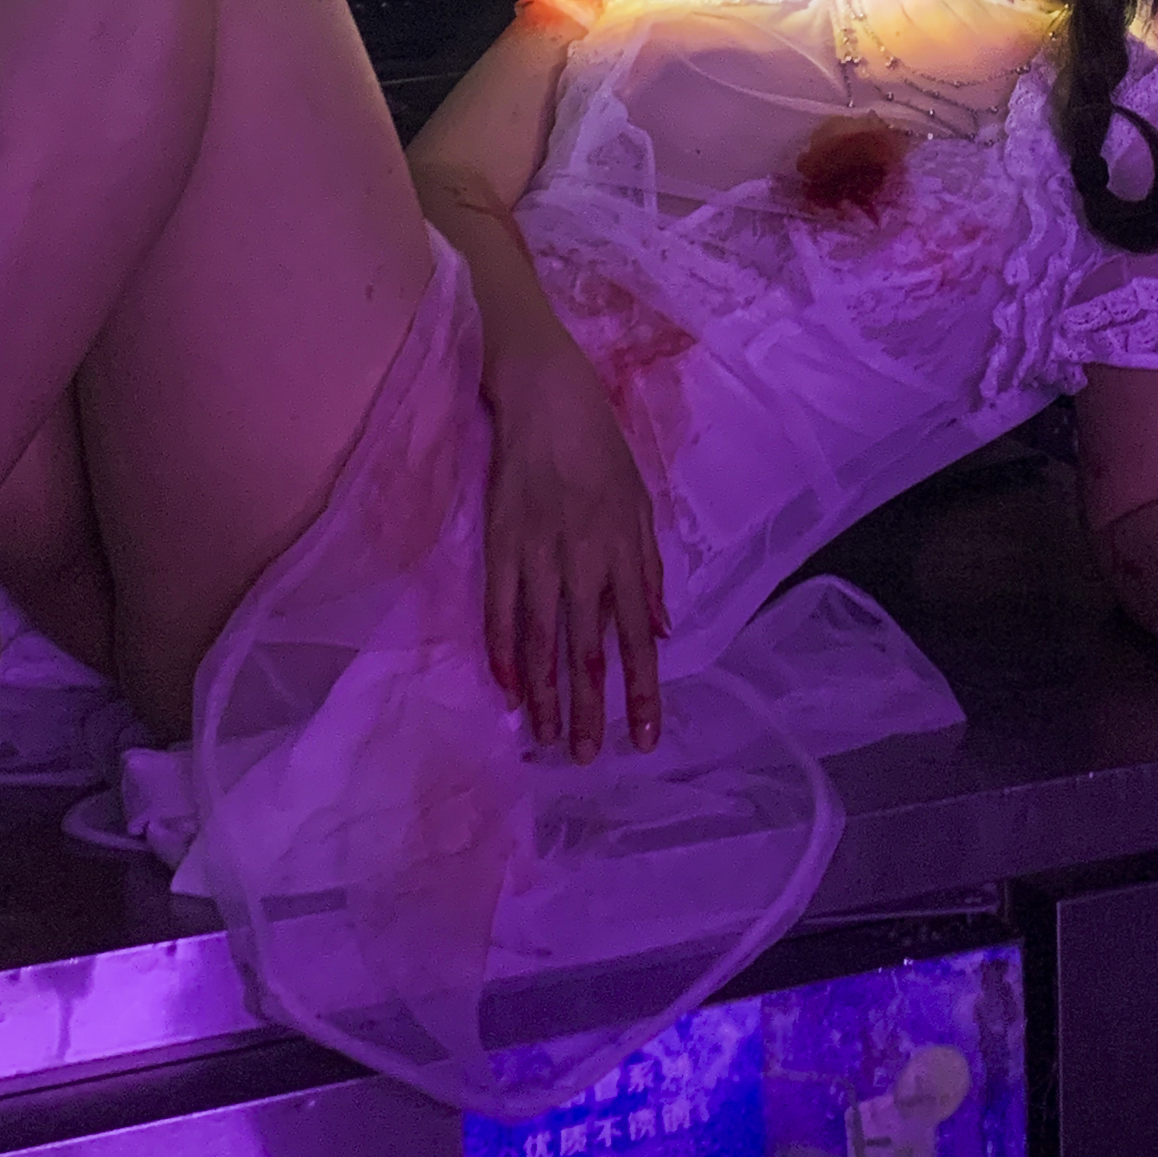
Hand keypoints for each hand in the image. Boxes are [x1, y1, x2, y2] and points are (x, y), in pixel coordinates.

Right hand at [482, 343, 665, 764]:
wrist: (548, 399)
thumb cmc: (600, 450)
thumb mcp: (640, 504)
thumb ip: (648, 570)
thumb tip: (659, 629)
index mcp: (623, 553)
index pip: (636, 637)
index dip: (640, 690)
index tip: (644, 739)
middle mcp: (584, 562)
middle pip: (586, 649)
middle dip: (589, 708)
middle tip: (588, 757)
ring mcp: (537, 555)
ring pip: (541, 639)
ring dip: (544, 693)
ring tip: (545, 739)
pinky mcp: (499, 544)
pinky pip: (498, 608)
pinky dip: (501, 649)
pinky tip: (504, 687)